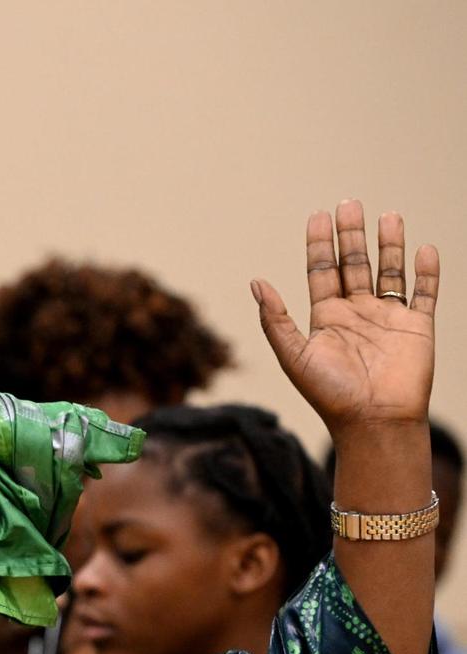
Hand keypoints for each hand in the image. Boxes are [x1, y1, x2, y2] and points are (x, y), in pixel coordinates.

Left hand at [252, 199, 438, 435]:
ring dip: (388, 244)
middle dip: (351, 235)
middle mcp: (356, 315)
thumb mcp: (294, 356)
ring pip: (389, 272)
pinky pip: (424, 293)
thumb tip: (256, 282)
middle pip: (353, 265)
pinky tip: (424, 250)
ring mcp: (388, 320)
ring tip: (387, 214)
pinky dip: (426, 272)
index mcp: (326, 320)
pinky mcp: (417, 328)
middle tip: (349, 203)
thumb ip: (275, 320)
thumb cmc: (330, 395)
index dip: (319, 246)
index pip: (322, 273)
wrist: (373, 421)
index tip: (318, 217)